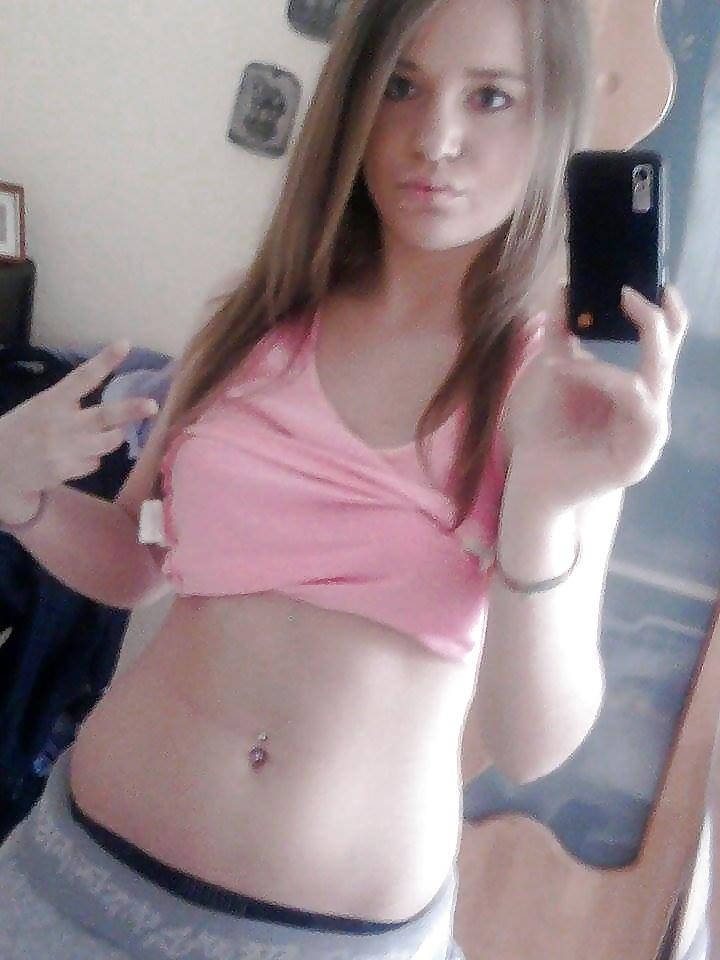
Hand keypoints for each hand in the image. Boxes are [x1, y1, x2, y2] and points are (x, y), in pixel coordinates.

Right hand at [0, 340, 158, 522]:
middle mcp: (60, 424)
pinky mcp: (68, 470)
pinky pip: (95, 461)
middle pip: (105, 416)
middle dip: (131, 410)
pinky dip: (90, 458)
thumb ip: (66, 404)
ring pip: (109, 441)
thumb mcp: (38, 408)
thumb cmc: (21, 431)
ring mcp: (65, 450)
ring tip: (100, 435)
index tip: (124, 344)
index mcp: (50, 401)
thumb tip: (104, 407)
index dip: (104, 360)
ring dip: (113, 437)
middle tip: (153, 405)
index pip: (81, 377)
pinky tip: (71, 457)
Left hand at [502, 283, 688, 510]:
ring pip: (651, 380)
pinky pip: (634, 403)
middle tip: (626, 293)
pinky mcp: (640, 455)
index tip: (648, 281)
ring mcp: (650, 434)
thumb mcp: (555, 371)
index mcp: (638, 390)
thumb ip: (562, 334)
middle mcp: (651, 409)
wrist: (535, 478)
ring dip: (605, 363)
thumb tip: (563, 287)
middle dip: (652, 321)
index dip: (665, 312)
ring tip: (561, 361)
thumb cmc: (550, 429)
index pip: (665, 346)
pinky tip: (568, 374)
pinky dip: (602, 381)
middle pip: (668, 358)